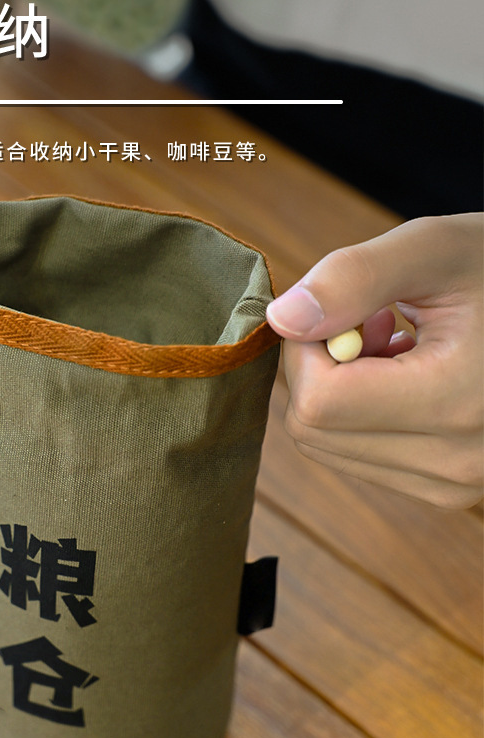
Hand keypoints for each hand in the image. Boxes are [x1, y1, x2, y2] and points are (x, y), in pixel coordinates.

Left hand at [266, 213, 482, 508]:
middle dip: (320, 369)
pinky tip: (409, 371)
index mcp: (456, 402)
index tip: (345, 307)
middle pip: (314, 432)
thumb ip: (353, 278)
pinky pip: (360, 457)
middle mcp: (456, 462)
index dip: (306, 348)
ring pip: (329, 448)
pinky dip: (363, 414)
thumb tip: (281, 321)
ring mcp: (453, 485)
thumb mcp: (435, 249)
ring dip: (340, 391)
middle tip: (374, 320)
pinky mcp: (447, 489)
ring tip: (399, 342)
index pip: (318, 402)